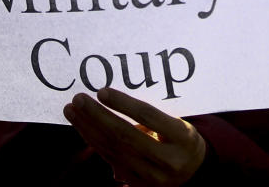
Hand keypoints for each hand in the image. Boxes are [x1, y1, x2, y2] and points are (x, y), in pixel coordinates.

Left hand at [63, 88, 205, 186]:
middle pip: (125, 135)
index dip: (123, 103)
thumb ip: (150, 116)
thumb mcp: (178, 122)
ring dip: (89, 128)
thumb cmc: (180, 136)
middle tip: (79, 99)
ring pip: (114, 149)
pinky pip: (110, 159)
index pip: (148, 116)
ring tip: (73, 110)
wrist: (194, 170)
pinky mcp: (139, 184)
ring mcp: (153, 177)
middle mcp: (169, 160)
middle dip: (97, 115)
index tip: (101, 91)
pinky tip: (82, 127)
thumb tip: (110, 99)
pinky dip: (93, 141)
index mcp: (183, 138)